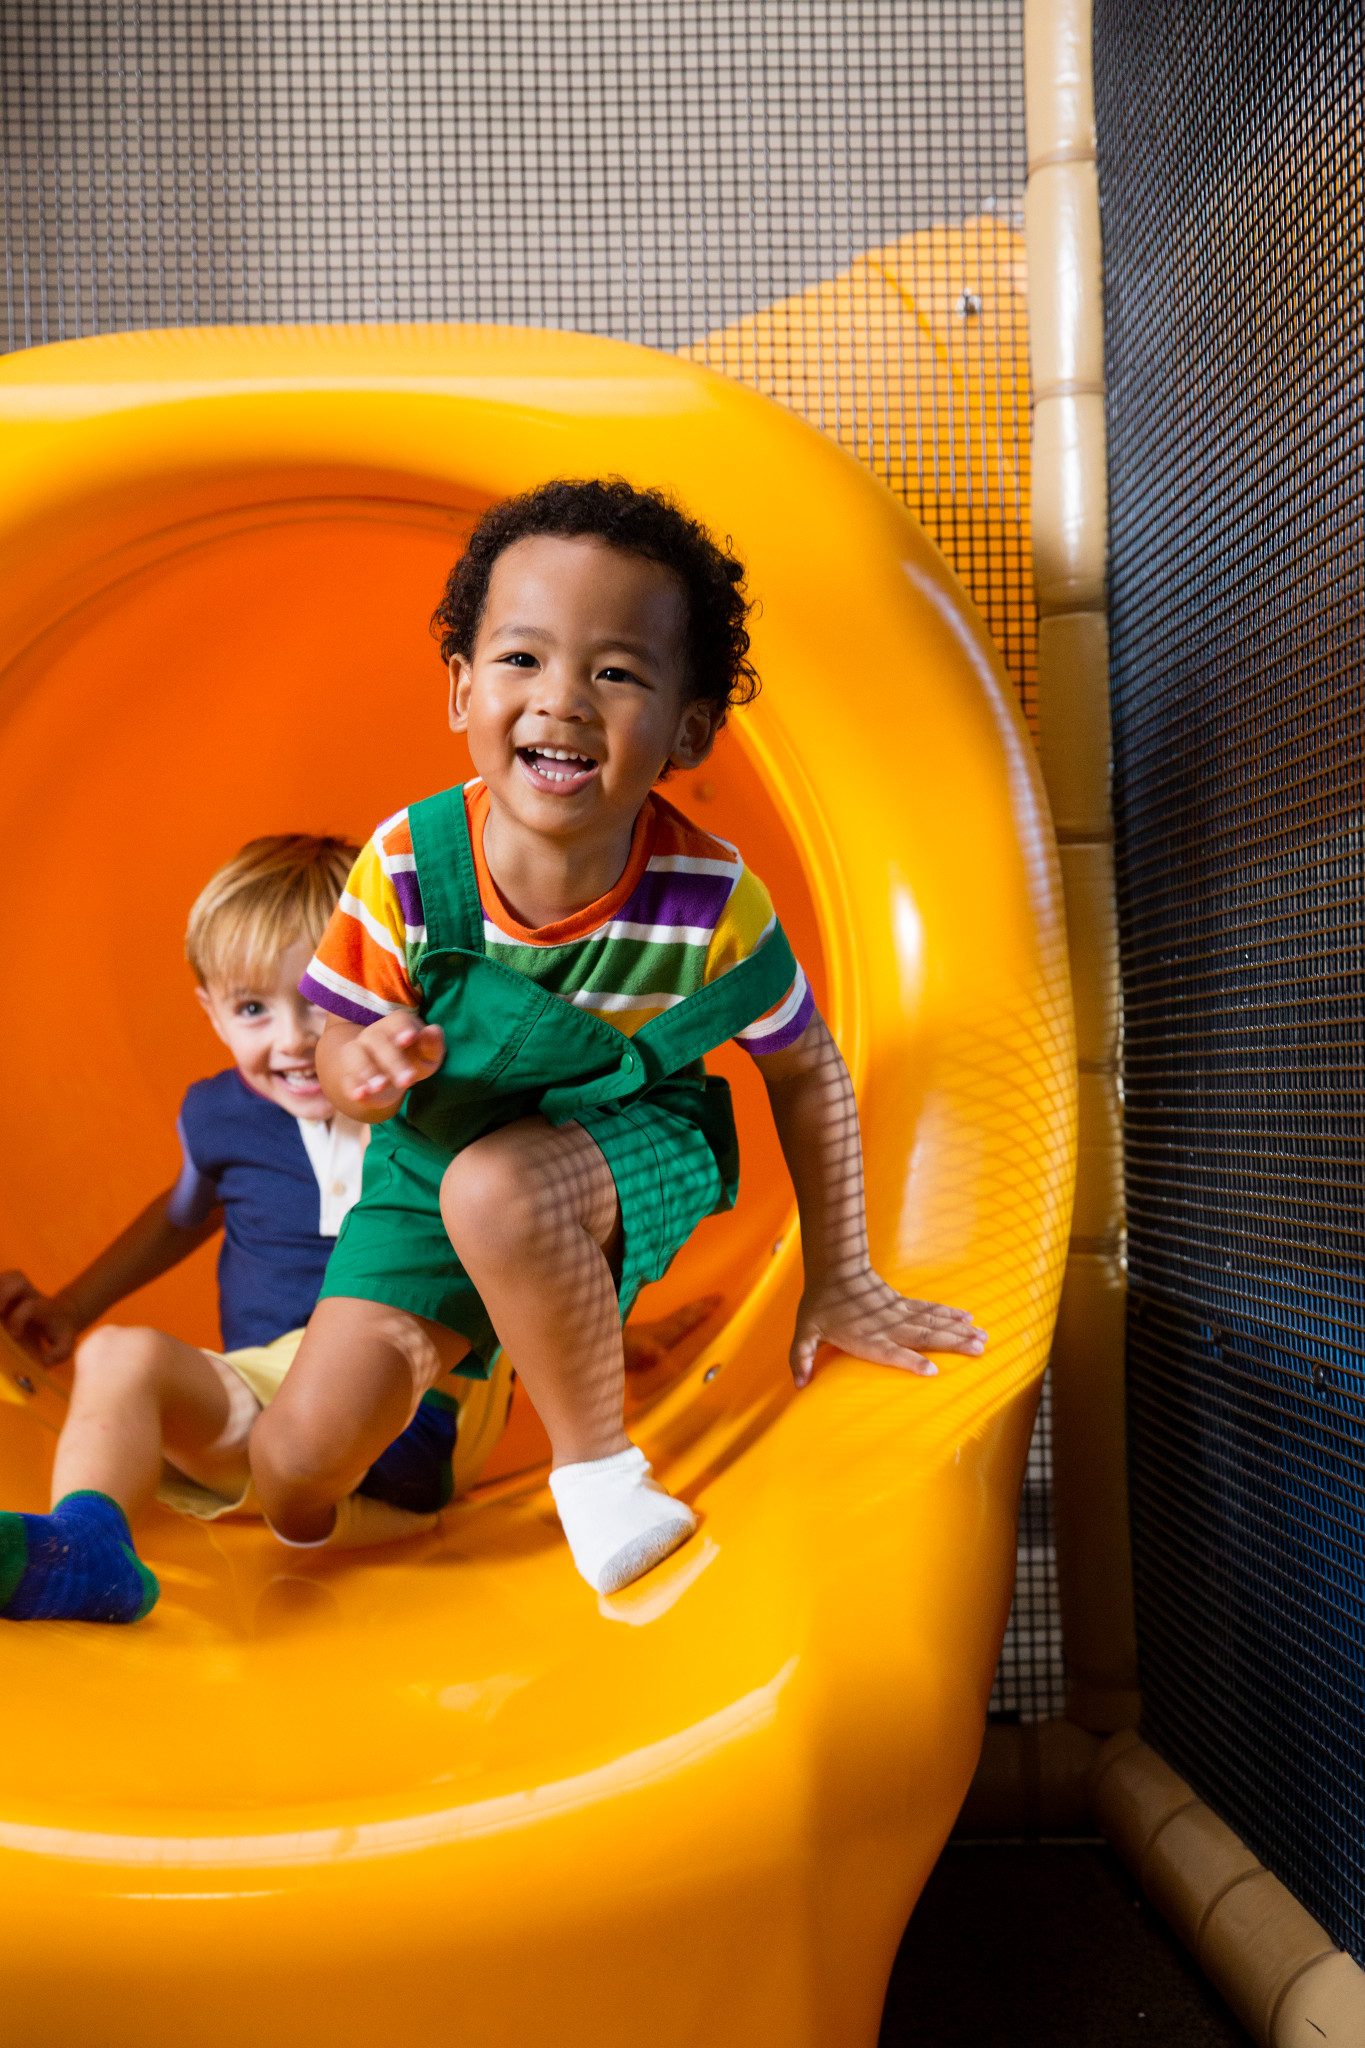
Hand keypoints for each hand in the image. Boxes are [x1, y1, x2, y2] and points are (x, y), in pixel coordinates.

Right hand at [0, 1269, 81, 1365]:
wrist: (63, 1315)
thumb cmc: (60, 1333)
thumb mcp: (65, 1346)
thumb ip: (58, 1353)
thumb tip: (45, 1359)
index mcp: (45, 1309)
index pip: (30, 1306)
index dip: (19, 1318)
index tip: (15, 1335)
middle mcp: (33, 1295)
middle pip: (19, 1281)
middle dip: (4, 1294)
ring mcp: (23, 1290)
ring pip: (10, 1277)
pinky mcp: (13, 1289)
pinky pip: (3, 1279)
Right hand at [333, 1010, 445, 1111]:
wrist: (392, 1079)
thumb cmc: (415, 1060)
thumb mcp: (430, 1054)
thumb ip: (433, 1043)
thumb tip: (432, 1031)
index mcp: (395, 1025)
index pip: (397, 1021)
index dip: (402, 1028)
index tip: (410, 1039)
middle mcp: (372, 1035)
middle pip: (375, 1039)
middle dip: (392, 1060)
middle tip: (407, 1080)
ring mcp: (358, 1054)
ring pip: (354, 1053)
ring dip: (367, 1070)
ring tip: (381, 1086)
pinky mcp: (350, 1076)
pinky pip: (347, 1078)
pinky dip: (353, 1086)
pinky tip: (361, 1095)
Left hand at [788, 1270, 986, 1387]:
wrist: (834, 1269)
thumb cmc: (820, 1305)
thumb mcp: (805, 1332)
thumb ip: (801, 1357)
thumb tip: (798, 1382)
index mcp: (866, 1338)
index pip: (891, 1352)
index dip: (910, 1361)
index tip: (931, 1371)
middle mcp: (887, 1326)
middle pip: (924, 1336)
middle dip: (952, 1344)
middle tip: (978, 1350)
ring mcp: (898, 1314)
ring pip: (934, 1323)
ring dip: (959, 1330)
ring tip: (983, 1337)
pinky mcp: (904, 1305)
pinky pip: (930, 1310)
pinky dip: (950, 1314)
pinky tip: (968, 1318)